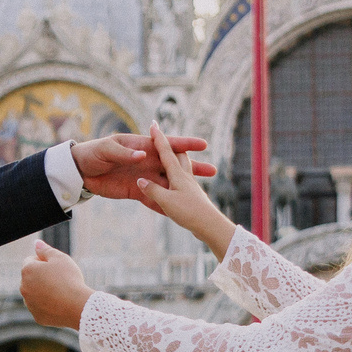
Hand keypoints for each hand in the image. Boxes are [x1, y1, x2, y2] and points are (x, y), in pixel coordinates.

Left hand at [20, 240, 93, 328]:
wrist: (78, 306)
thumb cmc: (70, 279)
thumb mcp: (60, 258)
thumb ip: (45, 249)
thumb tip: (36, 243)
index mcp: (27, 271)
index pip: (30, 261)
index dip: (44, 261)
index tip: (57, 267)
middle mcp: (23, 287)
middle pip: (31, 278)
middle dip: (42, 276)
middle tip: (60, 279)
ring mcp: (29, 304)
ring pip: (35, 293)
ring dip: (43, 291)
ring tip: (61, 292)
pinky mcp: (37, 316)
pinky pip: (41, 307)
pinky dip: (48, 305)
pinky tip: (60, 303)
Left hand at [73, 130, 214, 202]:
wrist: (80, 171)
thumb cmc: (92, 153)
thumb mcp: (106, 149)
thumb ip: (125, 153)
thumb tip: (144, 156)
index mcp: (142, 146)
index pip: (167, 144)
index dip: (185, 144)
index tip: (202, 145)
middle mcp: (147, 161)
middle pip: (174, 165)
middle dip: (194, 167)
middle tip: (212, 171)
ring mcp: (144, 177)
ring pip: (169, 183)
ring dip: (184, 188)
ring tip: (202, 194)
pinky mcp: (137, 191)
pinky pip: (154, 199)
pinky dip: (165, 206)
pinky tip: (179, 213)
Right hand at [133, 123, 235, 253]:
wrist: (210, 227)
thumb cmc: (189, 212)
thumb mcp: (166, 201)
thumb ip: (152, 190)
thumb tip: (141, 180)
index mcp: (178, 174)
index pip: (166, 152)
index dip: (159, 138)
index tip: (154, 124)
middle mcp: (185, 177)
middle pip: (178, 156)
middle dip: (171, 147)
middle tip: (163, 138)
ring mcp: (190, 187)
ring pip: (183, 168)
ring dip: (176, 161)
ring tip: (172, 158)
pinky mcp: (193, 197)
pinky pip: (183, 183)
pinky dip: (177, 177)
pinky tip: (177, 183)